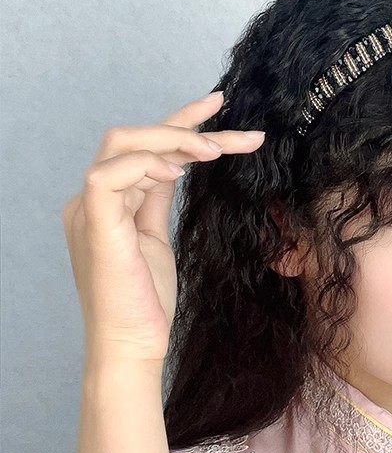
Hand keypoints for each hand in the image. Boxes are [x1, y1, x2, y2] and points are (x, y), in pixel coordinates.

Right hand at [61, 91, 264, 367]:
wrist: (131, 346)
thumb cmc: (144, 303)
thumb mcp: (156, 240)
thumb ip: (156, 200)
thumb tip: (175, 166)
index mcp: (106, 201)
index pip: (141, 146)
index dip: (179, 121)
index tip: (218, 105)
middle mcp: (92, 199)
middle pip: (134, 137)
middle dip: (187, 125)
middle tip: (241, 136)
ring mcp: (89, 210)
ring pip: (122, 144)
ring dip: (174, 140)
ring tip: (217, 151)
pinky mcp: (94, 225)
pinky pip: (107, 175)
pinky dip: (144, 165)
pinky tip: (177, 173)